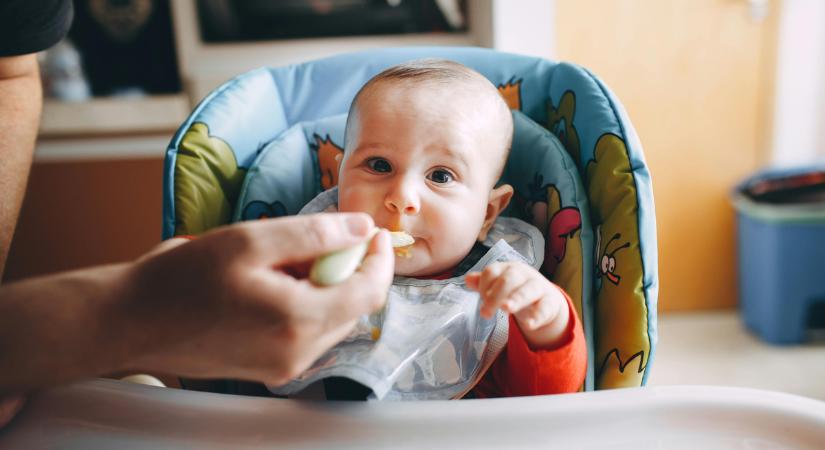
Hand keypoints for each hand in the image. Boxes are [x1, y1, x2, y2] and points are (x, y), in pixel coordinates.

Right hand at [119, 213, 393, 384]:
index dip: (379, 258)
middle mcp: (298, 353)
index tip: (374, 231)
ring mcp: (284, 366)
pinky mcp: (270, 369)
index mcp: (298, 321)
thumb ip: (313, 234)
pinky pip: (307, 331)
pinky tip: (271, 284)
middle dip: (346, 268)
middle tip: (316, 239)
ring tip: (283, 261)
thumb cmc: (181, 279)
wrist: (130, 322)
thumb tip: (360, 228)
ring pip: (331, 319)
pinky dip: (304, 303)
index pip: (369, 292)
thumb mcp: (249, 240)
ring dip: (323, 286)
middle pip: (353, 306)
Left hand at [465, 262, 569, 349]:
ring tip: (506, 309)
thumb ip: (483, 284)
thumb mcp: (500, 285)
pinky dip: (537, 316)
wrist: (546, 298)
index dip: (484, 286)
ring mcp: (538, 286)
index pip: (492, 272)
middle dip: (496, 295)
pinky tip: (529, 325)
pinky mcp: (550, 302)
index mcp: (507, 269)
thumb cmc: (516, 289)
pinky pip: (544, 307)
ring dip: (516, 299)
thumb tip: (467, 279)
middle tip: (485, 312)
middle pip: (509, 279)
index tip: (482, 299)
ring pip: (528, 290)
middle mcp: (523, 274)